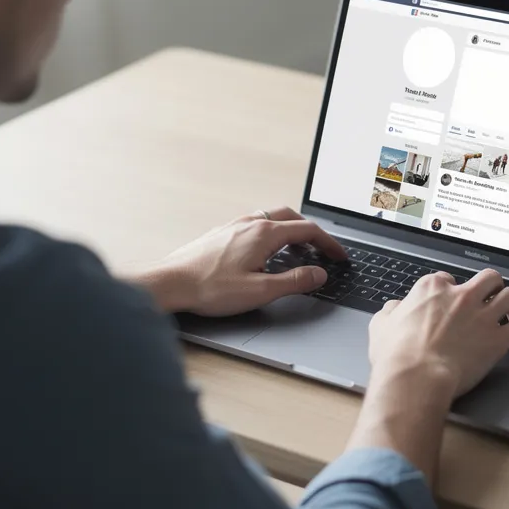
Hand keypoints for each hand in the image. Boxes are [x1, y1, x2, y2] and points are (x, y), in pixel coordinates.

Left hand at [129, 207, 346, 315]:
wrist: (170, 283)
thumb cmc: (209, 288)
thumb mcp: (259, 291)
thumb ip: (293, 281)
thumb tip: (318, 274)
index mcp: (263, 234)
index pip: (307, 230)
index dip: (328, 243)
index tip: (339, 256)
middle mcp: (249, 223)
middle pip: (291, 217)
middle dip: (312, 232)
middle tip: (322, 250)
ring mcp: (233, 225)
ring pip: (272, 218)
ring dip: (291, 230)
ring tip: (298, 250)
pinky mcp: (221, 233)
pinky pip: (255, 224)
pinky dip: (272, 233)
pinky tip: (266, 251)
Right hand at [368, 270, 508, 398]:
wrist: (416, 376)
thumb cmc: (397, 355)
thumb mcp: (381, 326)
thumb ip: (391, 312)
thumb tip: (396, 308)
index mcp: (432, 289)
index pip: (448, 280)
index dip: (452, 290)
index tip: (453, 300)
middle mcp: (461, 296)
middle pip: (488, 279)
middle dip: (492, 286)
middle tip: (492, 297)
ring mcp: (482, 316)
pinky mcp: (497, 339)